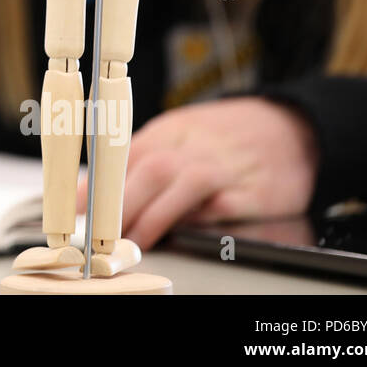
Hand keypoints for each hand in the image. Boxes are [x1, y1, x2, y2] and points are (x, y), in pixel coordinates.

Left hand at [76, 97, 319, 248]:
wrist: (292, 125)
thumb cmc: (224, 135)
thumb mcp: (178, 134)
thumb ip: (138, 160)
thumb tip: (90, 191)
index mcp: (170, 129)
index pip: (124, 153)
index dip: (98, 182)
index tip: (74, 207)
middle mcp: (194, 144)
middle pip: (150, 170)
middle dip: (120, 204)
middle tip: (101, 234)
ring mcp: (225, 165)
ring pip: (183, 185)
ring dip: (154, 215)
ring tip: (133, 241)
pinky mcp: (257, 189)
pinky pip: (224, 203)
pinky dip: (201, 216)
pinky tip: (183, 232)